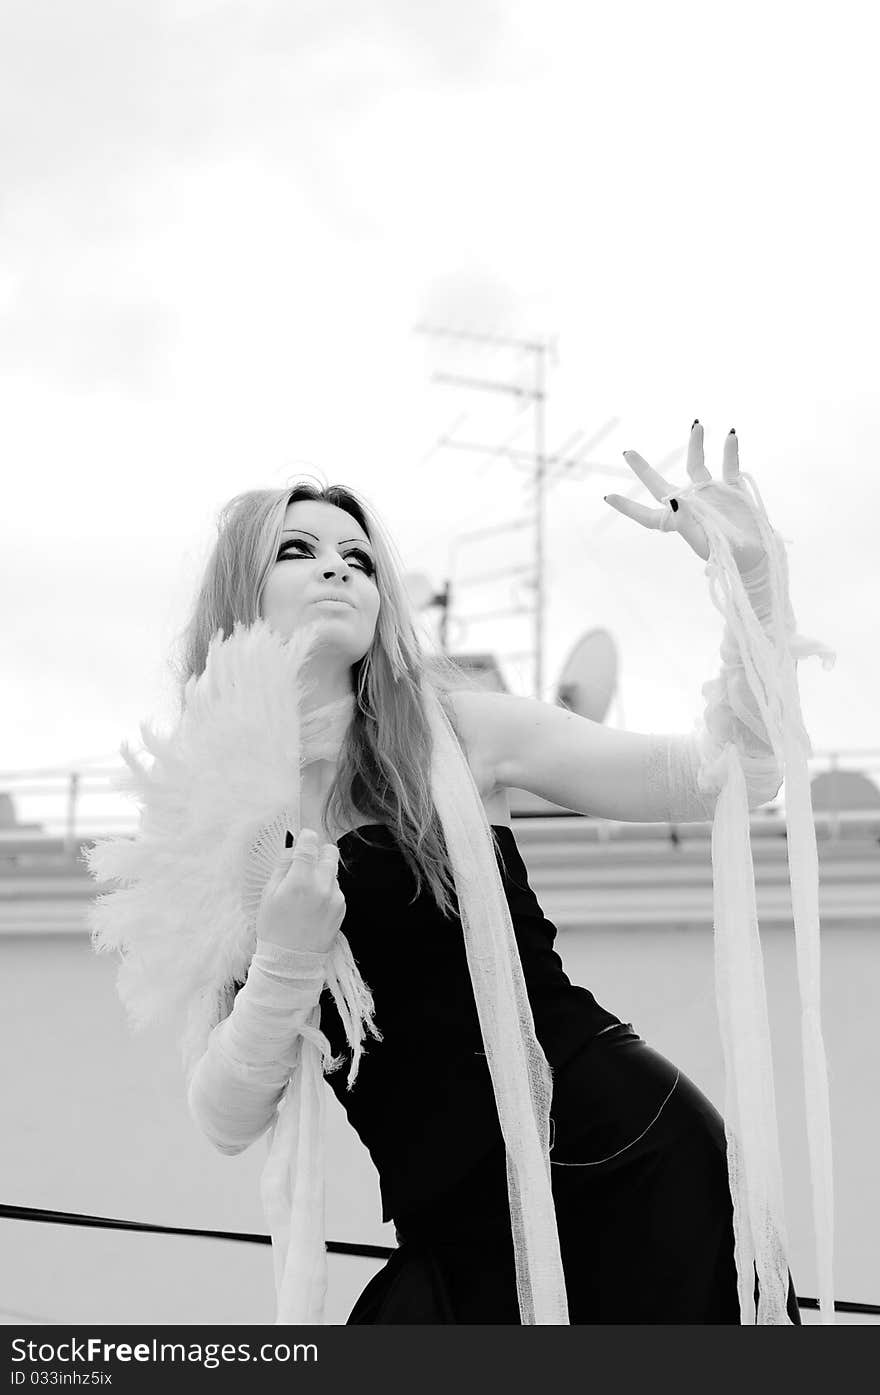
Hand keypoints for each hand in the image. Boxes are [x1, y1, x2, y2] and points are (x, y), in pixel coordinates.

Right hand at [256, 827, 345, 954]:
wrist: (291, 962)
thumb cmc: (274, 928)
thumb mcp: (269, 895)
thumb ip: (282, 867)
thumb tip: (292, 848)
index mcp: (301, 880)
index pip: (310, 843)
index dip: (305, 838)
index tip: (302, 839)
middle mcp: (322, 885)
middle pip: (330, 852)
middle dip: (319, 853)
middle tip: (306, 864)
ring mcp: (335, 897)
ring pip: (333, 872)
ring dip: (322, 874)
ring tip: (306, 893)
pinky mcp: (342, 908)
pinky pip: (336, 889)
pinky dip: (327, 890)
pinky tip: (313, 906)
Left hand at [603, 421, 767, 573]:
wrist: (755, 555)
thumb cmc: (726, 554)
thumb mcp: (703, 540)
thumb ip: (686, 520)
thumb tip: (672, 499)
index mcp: (678, 522)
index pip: (647, 516)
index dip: (629, 508)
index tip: (609, 497)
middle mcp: (689, 504)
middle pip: (660, 485)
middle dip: (643, 469)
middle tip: (627, 452)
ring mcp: (709, 494)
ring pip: (696, 465)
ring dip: (696, 445)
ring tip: (697, 425)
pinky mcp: (731, 489)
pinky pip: (729, 466)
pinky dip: (730, 451)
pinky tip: (730, 435)